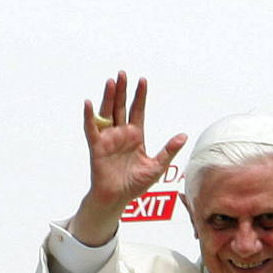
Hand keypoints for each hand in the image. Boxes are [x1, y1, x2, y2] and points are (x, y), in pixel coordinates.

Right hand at [71, 71, 186, 245]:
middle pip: (121, 107)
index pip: (137, 110)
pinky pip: (91, 128)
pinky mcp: (96, 146)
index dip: (140, 96)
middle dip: (122, 90)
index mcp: (135, 136)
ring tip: (111, 82)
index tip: (143, 81)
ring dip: (108, 97)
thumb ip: (168, 150)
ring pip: (107, 113)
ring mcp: (108, 139)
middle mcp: (121, 133)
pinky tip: (89, 103)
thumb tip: (183, 136)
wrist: (117, 199)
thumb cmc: (134, 185)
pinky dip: (89, 116)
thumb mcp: (156, 166)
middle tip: (123, 74)